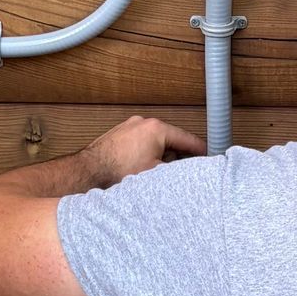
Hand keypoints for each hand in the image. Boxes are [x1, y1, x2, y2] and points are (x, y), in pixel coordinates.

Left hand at [77, 114, 206, 187]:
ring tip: (152, 173)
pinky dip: (145, 154)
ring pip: (155, 142)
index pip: (186, 138)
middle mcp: (143, 122)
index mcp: (156, 128)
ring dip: (158, 156)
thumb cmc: (117, 171)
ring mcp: (130, 126)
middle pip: (171, 140)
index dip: (199, 149)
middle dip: (175, 156)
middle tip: (176, 172)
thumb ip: (176, 169)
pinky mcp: (119, 134)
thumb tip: (187, 170)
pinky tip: (139, 168)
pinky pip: (141, 143)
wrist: (89, 171)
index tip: (207, 155)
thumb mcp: (155, 173)